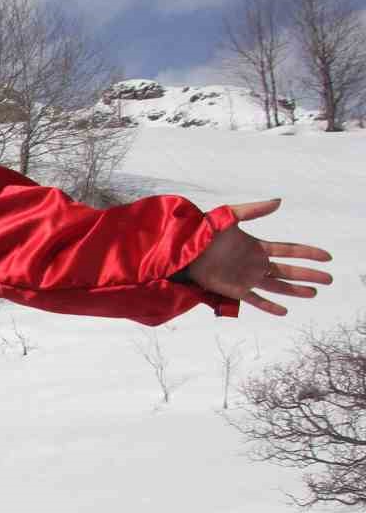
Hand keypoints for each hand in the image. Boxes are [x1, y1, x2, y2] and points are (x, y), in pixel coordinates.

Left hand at [186, 199, 332, 315]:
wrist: (184, 249)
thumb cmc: (204, 230)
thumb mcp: (230, 216)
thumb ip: (255, 210)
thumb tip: (279, 201)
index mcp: (257, 246)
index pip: (289, 250)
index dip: (308, 253)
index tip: (326, 257)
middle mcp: (255, 263)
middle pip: (288, 271)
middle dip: (309, 274)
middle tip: (329, 279)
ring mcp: (246, 277)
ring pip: (277, 286)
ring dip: (295, 290)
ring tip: (314, 293)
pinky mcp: (234, 289)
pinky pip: (256, 300)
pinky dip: (270, 306)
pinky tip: (284, 310)